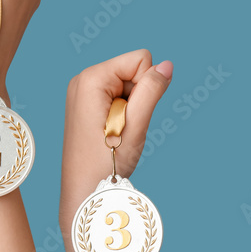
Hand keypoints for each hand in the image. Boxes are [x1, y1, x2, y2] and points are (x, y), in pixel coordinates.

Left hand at [59, 50, 172, 227]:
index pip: (140, 59)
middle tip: (123, 128)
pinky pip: (119, 96)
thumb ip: (152, 90)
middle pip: (133, 70)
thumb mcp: (136, 124)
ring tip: (117, 132)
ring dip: (131, 107)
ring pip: (129, 85)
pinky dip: (124, 112)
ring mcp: (83, 91)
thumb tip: (167, 65)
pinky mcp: (87, 103)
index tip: (129, 115)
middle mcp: (84, 79)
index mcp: (91, 78)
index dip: (146, 86)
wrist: (84, 192)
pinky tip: (113, 132)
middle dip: (137, 97)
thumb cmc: (107, 162)